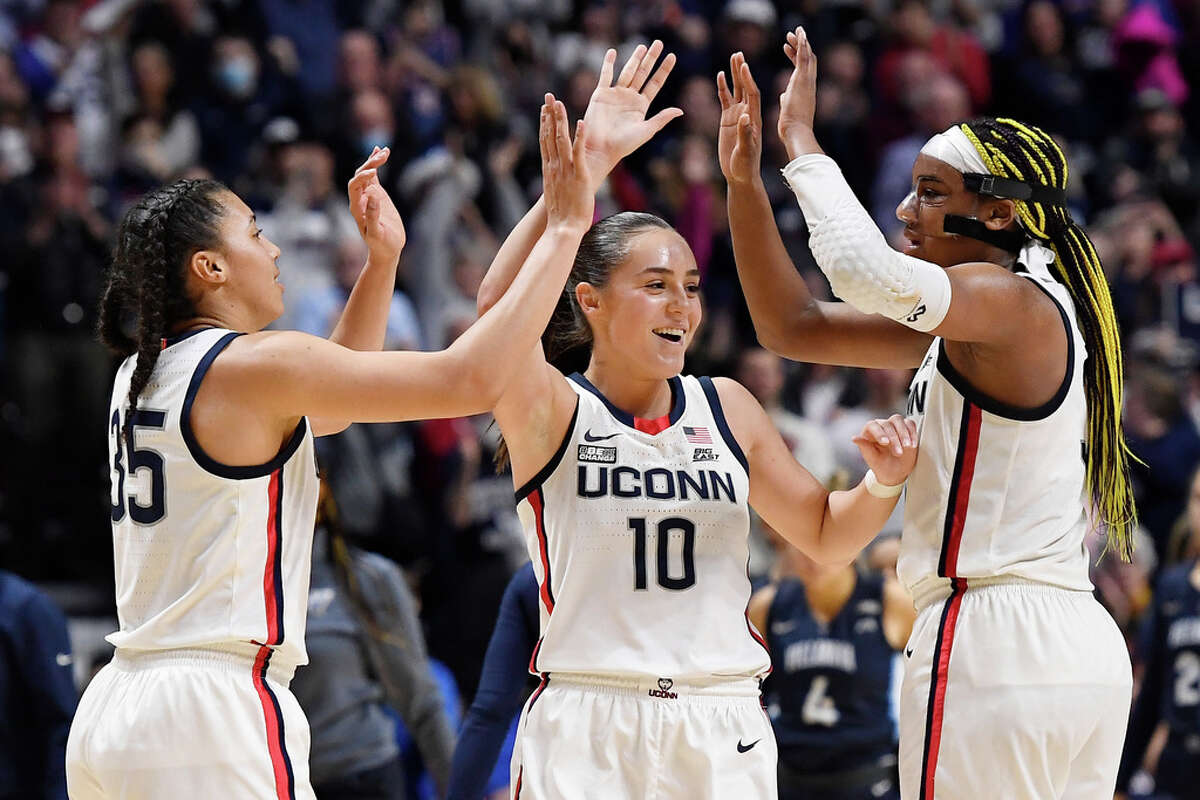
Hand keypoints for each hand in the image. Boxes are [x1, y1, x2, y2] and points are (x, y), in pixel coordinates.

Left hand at [348, 146, 406, 266]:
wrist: (387, 250)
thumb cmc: (382, 245)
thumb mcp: (377, 233)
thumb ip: (373, 216)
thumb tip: (372, 196)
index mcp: (356, 208)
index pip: (354, 186)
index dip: (362, 177)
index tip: (374, 171)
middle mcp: (359, 199)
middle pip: (360, 176)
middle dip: (370, 164)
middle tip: (383, 156)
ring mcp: (368, 195)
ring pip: (367, 173)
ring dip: (374, 161)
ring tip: (385, 151)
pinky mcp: (377, 194)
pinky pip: (374, 176)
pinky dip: (377, 164)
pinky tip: (382, 152)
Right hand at [541, 94, 593, 234]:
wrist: (561, 230)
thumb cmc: (562, 218)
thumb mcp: (556, 195)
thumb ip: (557, 184)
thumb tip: (559, 182)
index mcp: (549, 170)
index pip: (544, 142)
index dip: (544, 123)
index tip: (544, 109)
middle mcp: (554, 167)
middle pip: (548, 135)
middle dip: (548, 114)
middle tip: (549, 96)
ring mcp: (565, 170)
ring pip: (560, 139)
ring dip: (559, 119)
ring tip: (559, 102)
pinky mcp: (578, 175)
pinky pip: (578, 152)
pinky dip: (579, 137)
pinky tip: (581, 122)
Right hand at [580, 41, 682, 183]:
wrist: (601, 149)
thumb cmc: (624, 145)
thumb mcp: (646, 131)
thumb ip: (662, 119)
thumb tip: (680, 110)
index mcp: (641, 106)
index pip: (655, 83)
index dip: (664, 70)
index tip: (672, 56)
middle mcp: (629, 98)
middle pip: (643, 73)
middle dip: (651, 58)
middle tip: (659, 43)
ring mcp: (615, 94)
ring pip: (628, 71)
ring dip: (635, 58)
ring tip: (642, 46)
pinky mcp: (601, 94)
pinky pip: (605, 75)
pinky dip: (608, 64)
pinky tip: (613, 52)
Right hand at [716, 51, 761, 184]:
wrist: (740, 174)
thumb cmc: (746, 165)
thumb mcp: (746, 151)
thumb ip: (745, 133)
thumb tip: (744, 117)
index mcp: (754, 118)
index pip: (752, 94)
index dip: (748, 80)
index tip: (744, 66)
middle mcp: (747, 113)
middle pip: (745, 87)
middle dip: (741, 71)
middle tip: (738, 53)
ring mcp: (737, 115)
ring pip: (736, 90)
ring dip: (734, 75)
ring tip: (732, 57)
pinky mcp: (727, 120)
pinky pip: (725, 100)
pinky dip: (723, 88)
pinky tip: (720, 76)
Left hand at [779, 27, 818, 156]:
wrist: (796, 133)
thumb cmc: (791, 128)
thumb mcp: (787, 110)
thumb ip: (787, 100)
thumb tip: (783, 95)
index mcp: (804, 90)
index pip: (801, 69)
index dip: (795, 57)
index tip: (787, 48)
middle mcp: (808, 84)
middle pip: (808, 59)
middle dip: (801, 46)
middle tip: (793, 34)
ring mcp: (807, 81)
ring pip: (808, 56)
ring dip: (802, 42)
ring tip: (796, 30)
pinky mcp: (803, 80)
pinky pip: (804, 58)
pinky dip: (803, 45)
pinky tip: (800, 34)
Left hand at [852, 414, 918, 486]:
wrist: (894, 473)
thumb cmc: (880, 465)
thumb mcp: (872, 459)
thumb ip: (864, 447)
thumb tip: (854, 438)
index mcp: (869, 432)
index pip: (872, 425)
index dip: (879, 433)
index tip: (886, 443)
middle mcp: (881, 426)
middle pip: (887, 424)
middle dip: (894, 439)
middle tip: (898, 453)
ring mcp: (894, 426)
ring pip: (898, 420)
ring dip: (904, 433)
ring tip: (907, 446)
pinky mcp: (906, 429)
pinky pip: (910, 424)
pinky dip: (913, 433)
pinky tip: (913, 444)